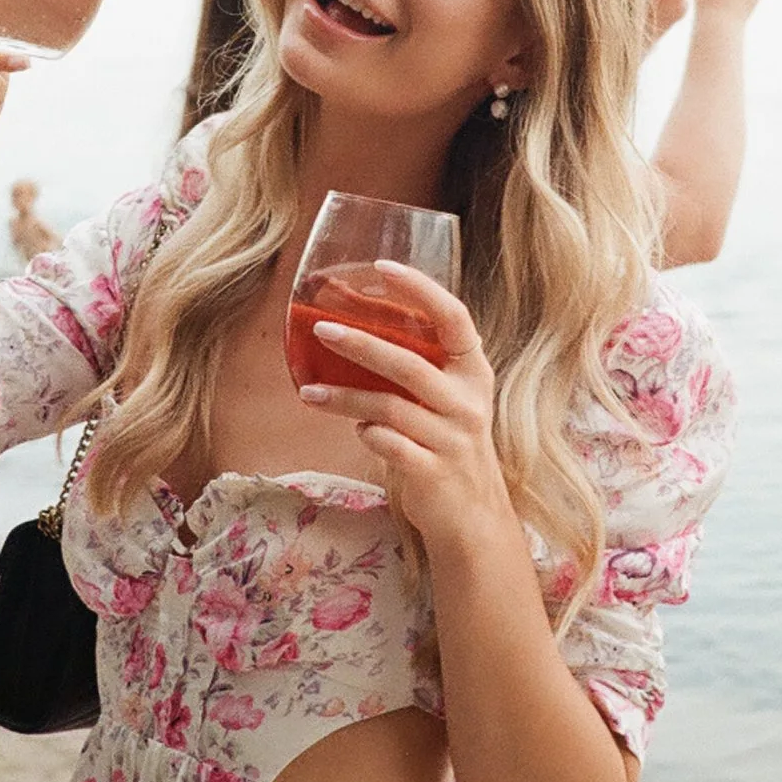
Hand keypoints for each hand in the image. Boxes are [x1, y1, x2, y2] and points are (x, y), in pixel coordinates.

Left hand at [296, 262, 519, 560]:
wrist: (473, 514)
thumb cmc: (448, 442)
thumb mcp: (447, 398)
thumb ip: (417, 365)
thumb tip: (349, 325)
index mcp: (474, 371)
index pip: (454, 317)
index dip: (421, 289)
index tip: (382, 267)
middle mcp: (468, 401)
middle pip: (410, 363)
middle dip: (362, 344)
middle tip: (321, 329)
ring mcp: (452, 439)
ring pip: (389, 408)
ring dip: (344, 397)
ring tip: (308, 392)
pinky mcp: (433, 472)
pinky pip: (390, 446)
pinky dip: (366, 434)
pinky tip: (355, 430)